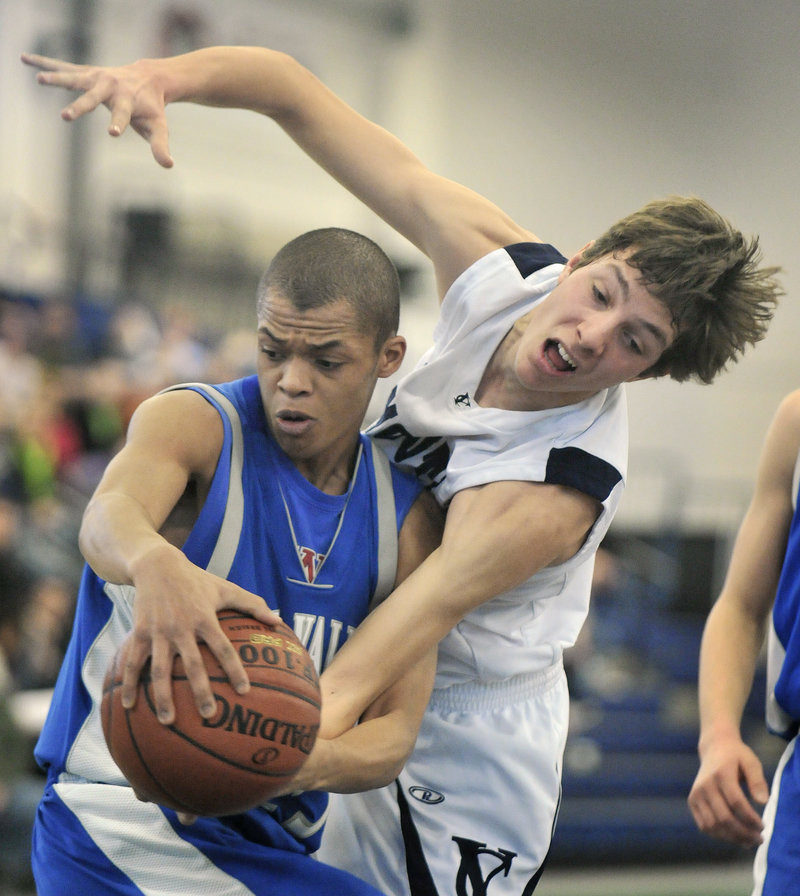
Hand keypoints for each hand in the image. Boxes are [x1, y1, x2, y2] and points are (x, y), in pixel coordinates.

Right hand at [21, 52, 174, 166]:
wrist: (149, 77)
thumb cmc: (152, 108)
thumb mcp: (158, 126)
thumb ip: (160, 145)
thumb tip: (168, 164)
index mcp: (128, 101)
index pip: (123, 114)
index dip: (119, 123)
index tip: (113, 133)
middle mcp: (111, 87)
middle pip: (94, 98)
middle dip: (81, 106)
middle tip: (65, 116)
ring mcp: (96, 78)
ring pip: (74, 78)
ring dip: (57, 78)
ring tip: (40, 79)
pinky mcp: (86, 73)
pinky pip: (63, 68)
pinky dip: (45, 63)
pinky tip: (25, 59)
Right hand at [122, 543, 279, 724]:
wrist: (157, 565)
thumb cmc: (197, 580)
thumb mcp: (226, 589)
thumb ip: (253, 605)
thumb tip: (280, 621)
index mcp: (205, 618)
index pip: (223, 648)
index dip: (234, 669)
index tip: (244, 690)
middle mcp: (182, 627)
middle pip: (193, 664)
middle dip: (201, 691)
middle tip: (210, 715)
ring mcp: (159, 631)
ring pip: (160, 669)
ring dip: (163, 696)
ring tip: (168, 721)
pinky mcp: (140, 633)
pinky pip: (134, 662)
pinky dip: (130, 684)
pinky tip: (129, 706)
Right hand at [688, 736, 768, 846]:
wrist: (714, 748)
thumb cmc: (736, 756)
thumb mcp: (751, 762)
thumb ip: (757, 781)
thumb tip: (763, 802)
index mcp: (721, 773)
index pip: (736, 803)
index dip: (751, 819)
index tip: (763, 826)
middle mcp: (705, 785)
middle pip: (724, 817)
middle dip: (744, 833)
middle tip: (759, 839)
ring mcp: (696, 794)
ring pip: (713, 825)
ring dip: (732, 837)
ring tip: (748, 841)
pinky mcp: (692, 801)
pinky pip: (703, 825)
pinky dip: (718, 835)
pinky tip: (733, 836)